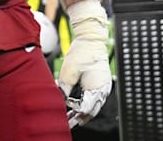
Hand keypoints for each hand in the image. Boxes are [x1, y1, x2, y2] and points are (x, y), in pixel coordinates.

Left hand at [57, 0, 112, 127]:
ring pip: (93, 107)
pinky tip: (76, 106)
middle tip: (66, 124)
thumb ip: (64, 88)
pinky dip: (86, 105)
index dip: (74, 114)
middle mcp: (103, 90)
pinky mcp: (101, 83)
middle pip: (91, 112)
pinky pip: (94, 99)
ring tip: (70, 119)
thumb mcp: (69, 71)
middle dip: (78, 119)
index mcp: (96, 88)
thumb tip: (59, 101)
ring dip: (82, 113)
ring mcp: (104, 87)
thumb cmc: (82, 51)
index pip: (85, 109)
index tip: (63, 116)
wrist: (92, 38)